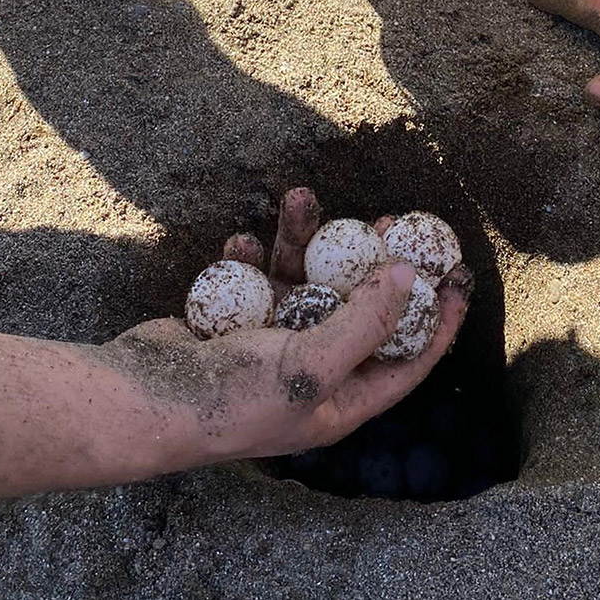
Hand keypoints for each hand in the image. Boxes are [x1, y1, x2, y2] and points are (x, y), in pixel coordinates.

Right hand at [100, 188, 471, 462]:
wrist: (141, 402)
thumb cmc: (233, 399)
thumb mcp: (313, 364)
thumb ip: (366, 321)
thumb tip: (412, 276)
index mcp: (342, 400)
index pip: (407, 359)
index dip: (437, 319)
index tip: (457, 274)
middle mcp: (312, 372)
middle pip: (358, 311)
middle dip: (372, 264)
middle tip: (387, 221)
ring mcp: (270, 346)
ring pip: (301, 282)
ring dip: (300, 240)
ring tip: (298, 197)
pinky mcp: (232, 325)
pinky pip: (253, 282)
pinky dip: (250, 259)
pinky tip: (241, 242)